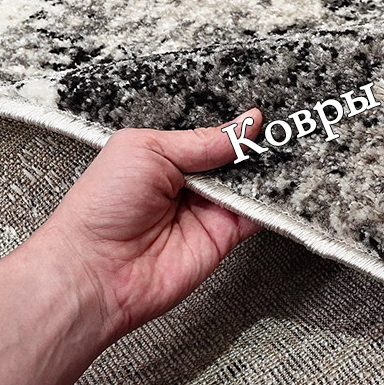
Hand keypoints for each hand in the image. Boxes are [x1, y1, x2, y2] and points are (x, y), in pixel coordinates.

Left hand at [31, 109, 264, 341]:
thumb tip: (247, 122)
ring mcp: (209, 209)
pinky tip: (283, 182)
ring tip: (289, 148)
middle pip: (237, 158)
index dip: (237, 126)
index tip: (262, 114)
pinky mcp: (224, 237)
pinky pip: (257, 215)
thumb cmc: (102, 206)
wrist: (94, 270)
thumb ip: (201, 140)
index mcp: (167, 156)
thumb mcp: (148, 150)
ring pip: (252, 184)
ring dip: (269, 170)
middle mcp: (190, 182)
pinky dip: (272, 201)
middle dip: (258, 145)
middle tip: (283, 128)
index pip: (213, 135)